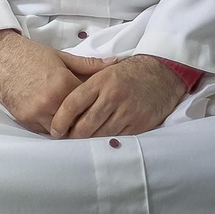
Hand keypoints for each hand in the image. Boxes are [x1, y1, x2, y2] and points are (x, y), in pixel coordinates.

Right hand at [0, 30, 115, 133]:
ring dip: (68, 128)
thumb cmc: (30, 54)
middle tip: (92, 122)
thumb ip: (88, 65)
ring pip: (61, 131)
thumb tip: (114, 63)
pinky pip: (44, 130)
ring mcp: (36, 111)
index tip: (103, 111)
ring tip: (75, 123)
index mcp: (63, 83)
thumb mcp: (61, 56)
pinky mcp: (24, 118)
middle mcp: (50, 101)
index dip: (97, 107)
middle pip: (77, 122)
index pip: (89, 105)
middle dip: (84, 122)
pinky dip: (52, 127)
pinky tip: (57, 121)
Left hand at [49, 55, 186, 138]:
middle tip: (64, 139)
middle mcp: (113, 96)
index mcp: (100, 81)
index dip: (60, 120)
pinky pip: (117, 137)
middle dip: (72, 135)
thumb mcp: (103, 72)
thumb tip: (60, 105)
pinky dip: (106, 141)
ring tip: (78, 141)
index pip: (73, 104)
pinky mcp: (140, 124)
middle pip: (85, 124)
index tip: (54, 130)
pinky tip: (98, 141)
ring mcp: (128, 111)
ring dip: (88, 140)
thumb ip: (84, 86)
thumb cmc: (126, 74)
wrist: (161, 75)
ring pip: (100, 134)